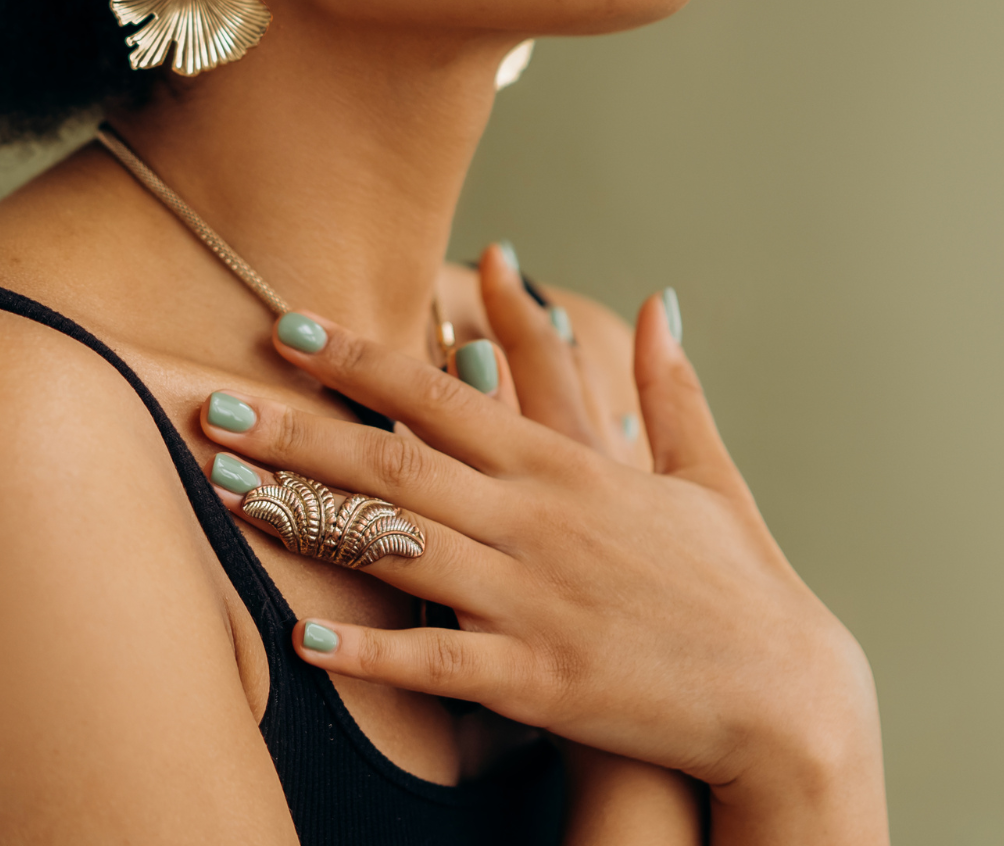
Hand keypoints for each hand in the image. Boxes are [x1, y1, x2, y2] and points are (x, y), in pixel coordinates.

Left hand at [200, 276, 887, 843]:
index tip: (288, 329)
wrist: (788, 702)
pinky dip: (370, 649)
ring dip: (307, 516)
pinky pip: (438, 661)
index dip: (359, 357)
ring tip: (231, 491)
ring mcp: (534, 599)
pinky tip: (302, 633)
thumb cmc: (739, 585)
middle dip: (298, 428)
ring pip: (399, 545)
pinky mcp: (540, 681)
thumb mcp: (704, 473)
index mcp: (567, 464)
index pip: (440, 394)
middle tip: (215, 403)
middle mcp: (538, 519)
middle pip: (394, 460)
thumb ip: (672, 386)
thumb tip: (662, 301)